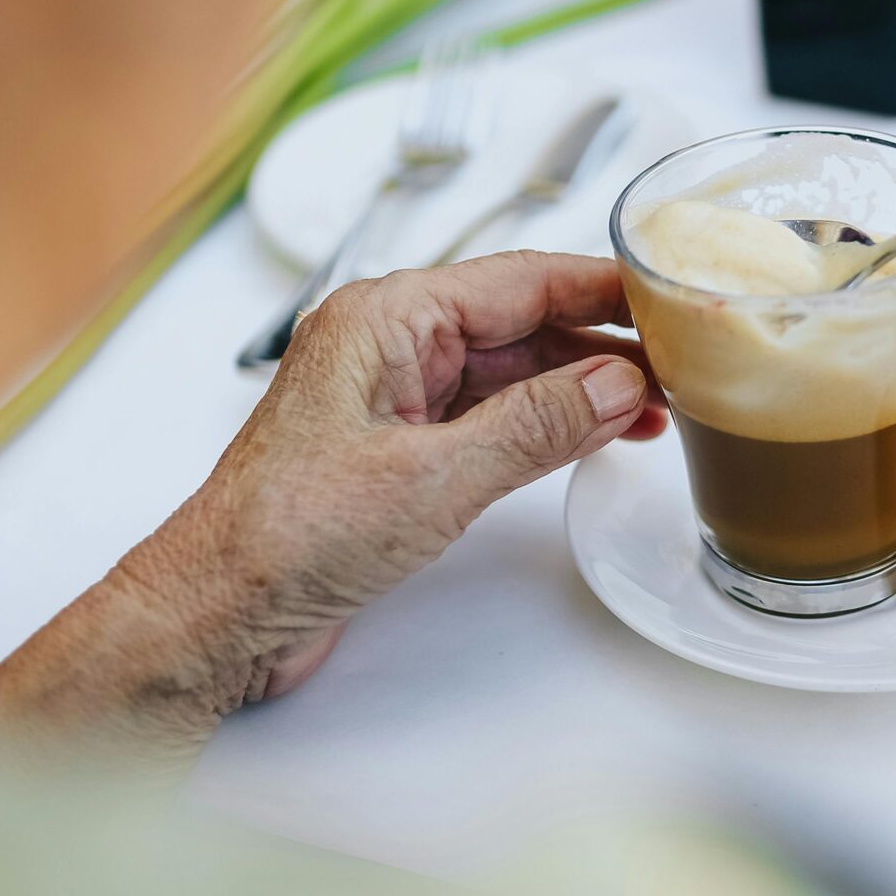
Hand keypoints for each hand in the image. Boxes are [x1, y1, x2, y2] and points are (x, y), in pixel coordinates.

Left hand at [122, 252, 665, 712]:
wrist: (213, 617)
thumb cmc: (281, 539)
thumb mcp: (432, 480)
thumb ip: (535, 426)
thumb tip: (614, 383)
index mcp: (383, 319)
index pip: (520, 279)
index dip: (604, 285)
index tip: (672, 291)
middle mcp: (386, 345)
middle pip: (519, 320)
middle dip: (602, 341)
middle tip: (683, 360)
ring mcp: (389, 398)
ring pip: (507, 370)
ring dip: (578, 388)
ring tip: (654, 406)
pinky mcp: (394, 451)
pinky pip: (486, 416)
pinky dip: (543, 425)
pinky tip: (589, 437)